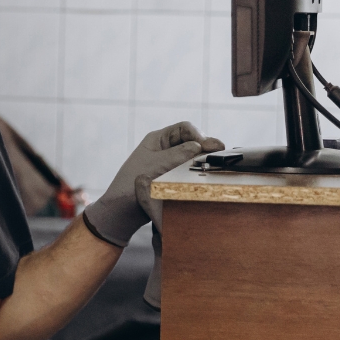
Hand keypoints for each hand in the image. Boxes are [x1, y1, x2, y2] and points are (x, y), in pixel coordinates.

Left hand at [82, 121, 224, 245]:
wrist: (121, 211)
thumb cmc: (131, 184)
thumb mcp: (157, 165)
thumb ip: (179, 153)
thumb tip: (201, 145)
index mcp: (157, 139)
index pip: (184, 129)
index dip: (198, 135)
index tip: (207, 146)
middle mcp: (164, 149)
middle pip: (191, 142)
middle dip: (205, 147)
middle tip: (218, 155)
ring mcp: (168, 164)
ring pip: (192, 158)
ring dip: (203, 160)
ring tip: (215, 165)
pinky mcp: (171, 179)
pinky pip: (189, 171)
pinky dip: (198, 172)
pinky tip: (206, 176)